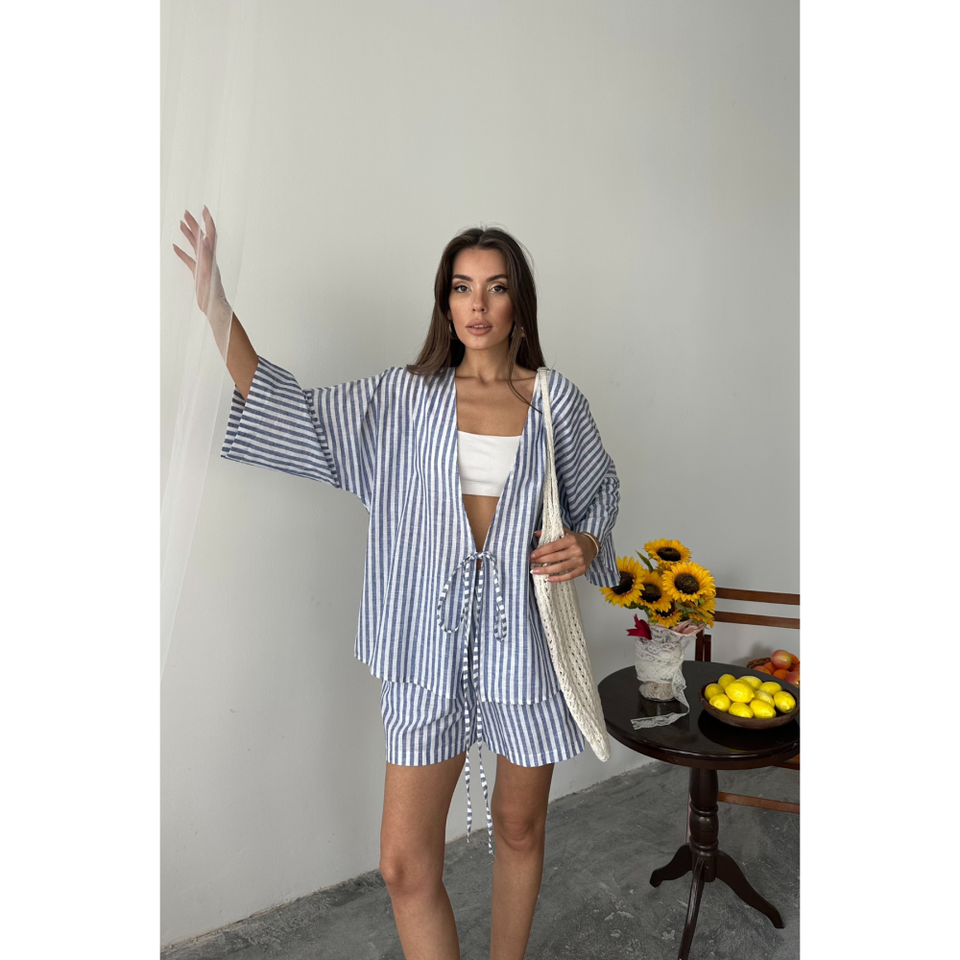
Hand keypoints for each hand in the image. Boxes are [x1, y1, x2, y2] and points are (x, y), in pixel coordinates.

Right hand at [172, 206, 231, 357]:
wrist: (215, 308)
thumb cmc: (213, 293)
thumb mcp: (208, 272)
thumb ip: (206, 255)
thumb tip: (204, 237)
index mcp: (211, 256)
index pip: (210, 234)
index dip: (207, 221)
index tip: (203, 208)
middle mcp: (208, 259)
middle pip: (201, 237)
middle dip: (194, 223)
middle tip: (186, 212)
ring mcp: (203, 266)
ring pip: (195, 246)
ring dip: (189, 234)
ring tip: (181, 223)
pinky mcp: (198, 274)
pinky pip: (189, 260)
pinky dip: (182, 253)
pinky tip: (175, 248)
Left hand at [529, 527, 598, 581]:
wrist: (592, 546)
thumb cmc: (576, 539)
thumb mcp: (565, 532)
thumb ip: (551, 532)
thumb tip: (535, 533)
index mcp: (570, 540)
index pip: (553, 546)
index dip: (541, 551)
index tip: (532, 555)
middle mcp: (576, 550)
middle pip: (555, 558)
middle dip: (541, 561)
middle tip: (531, 563)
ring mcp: (579, 561)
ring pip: (560, 568)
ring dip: (546, 571)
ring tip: (536, 571)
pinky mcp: (582, 570)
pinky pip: (568, 576)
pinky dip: (558, 578)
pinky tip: (548, 579)